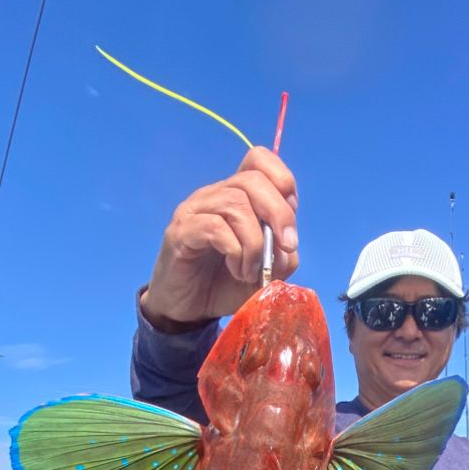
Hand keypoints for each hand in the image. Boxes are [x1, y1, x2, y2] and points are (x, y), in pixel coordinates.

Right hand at [141, 147, 299, 329]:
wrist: (189, 309)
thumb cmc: (225, 284)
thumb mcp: (266, 271)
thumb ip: (283, 254)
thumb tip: (288, 244)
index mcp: (237, 196)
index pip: (259, 160)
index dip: (282, 180)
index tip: (288, 219)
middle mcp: (215, 195)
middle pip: (252, 180)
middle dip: (279, 214)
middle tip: (285, 248)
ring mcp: (196, 210)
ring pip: (235, 204)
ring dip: (254, 242)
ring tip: (251, 270)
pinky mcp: (181, 231)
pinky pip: (215, 227)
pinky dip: (235, 250)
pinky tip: (236, 269)